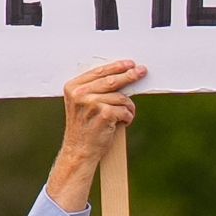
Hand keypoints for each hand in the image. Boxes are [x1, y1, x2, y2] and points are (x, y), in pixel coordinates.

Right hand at [43, 59, 145, 209]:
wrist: (79, 151)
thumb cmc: (84, 127)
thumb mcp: (82, 104)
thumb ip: (95, 89)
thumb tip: (122, 75)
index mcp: (73, 87)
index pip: (99, 72)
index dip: (116, 67)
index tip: (129, 64)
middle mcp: (80, 94)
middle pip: (112, 80)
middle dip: (130, 76)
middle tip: (142, 71)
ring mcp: (91, 104)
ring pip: (122, 98)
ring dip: (127, 108)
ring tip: (123, 117)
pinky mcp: (104, 114)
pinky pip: (125, 110)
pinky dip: (128, 118)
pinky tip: (121, 124)